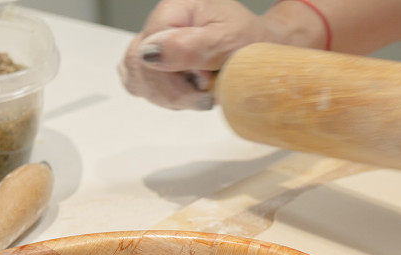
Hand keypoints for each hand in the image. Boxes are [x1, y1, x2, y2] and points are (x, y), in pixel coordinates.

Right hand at [119, 0, 288, 110]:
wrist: (262, 50)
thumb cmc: (251, 41)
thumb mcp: (229, 41)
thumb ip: (190, 47)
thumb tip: (150, 53)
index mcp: (175, 10)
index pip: (149, 47)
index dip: (172, 74)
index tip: (204, 82)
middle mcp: (161, 25)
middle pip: (138, 63)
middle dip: (171, 90)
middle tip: (205, 95)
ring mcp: (158, 45)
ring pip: (139, 78)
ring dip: (171, 97)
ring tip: (202, 94)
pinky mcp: (160, 65)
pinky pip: (145, 86)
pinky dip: (167, 98)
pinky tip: (189, 96)